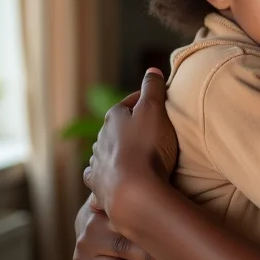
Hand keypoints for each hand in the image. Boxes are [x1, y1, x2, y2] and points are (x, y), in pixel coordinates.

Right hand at [73, 196, 174, 259]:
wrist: (94, 217)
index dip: (156, 233)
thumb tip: (176, 167)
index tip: (179, 243)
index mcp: (105, 209)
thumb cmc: (127, 205)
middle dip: (155, 259)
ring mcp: (85, 256)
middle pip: (127, 247)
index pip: (132, 223)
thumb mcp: (130, 194)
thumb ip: (145, 189)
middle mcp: (92, 232)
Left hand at [84, 68, 177, 222]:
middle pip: (118, 126)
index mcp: (114, 116)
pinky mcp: (97, 184)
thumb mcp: (155, 109)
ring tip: (136, 154)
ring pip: (106, 150)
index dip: (148, 100)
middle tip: (153, 130)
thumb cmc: (147, 146)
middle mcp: (101, 137)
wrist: (133, 190)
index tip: (162, 103)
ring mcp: (97, 162)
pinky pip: (99, 174)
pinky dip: (106, 173)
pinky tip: (113, 176)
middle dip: (132, 125)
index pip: (131, 101)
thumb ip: (153, 88)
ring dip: (119, 149)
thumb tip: (152, 70)